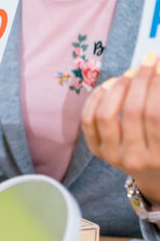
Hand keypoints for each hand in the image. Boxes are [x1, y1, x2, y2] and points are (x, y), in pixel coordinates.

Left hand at [81, 51, 159, 206]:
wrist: (155, 177)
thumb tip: (159, 71)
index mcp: (159, 157)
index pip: (155, 115)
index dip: (156, 85)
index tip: (158, 65)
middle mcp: (134, 159)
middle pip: (132, 111)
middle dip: (140, 81)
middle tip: (146, 62)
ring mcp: (112, 156)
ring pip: (105, 114)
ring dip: (117, 88)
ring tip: (128, 73)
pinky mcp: (97, 150)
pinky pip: (88, 120)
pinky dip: (96, 99)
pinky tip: (109, 85)